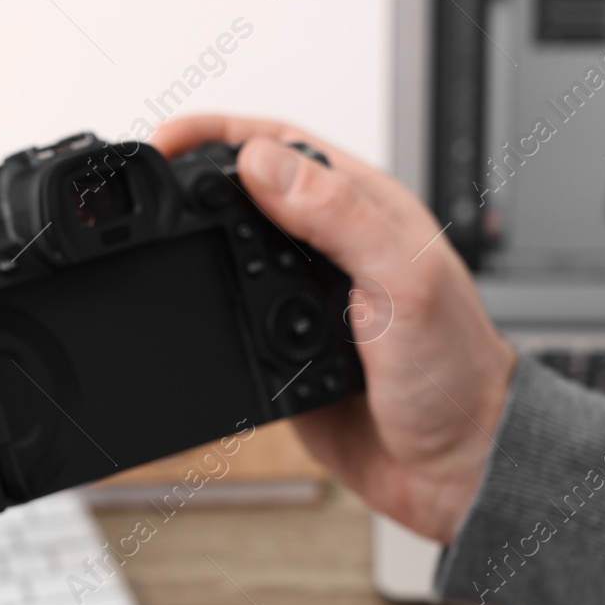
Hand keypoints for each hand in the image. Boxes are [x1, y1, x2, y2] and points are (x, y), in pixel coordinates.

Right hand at [152, 116, 516, 543]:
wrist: (454, 468)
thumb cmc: (456, 372)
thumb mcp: (404, 278)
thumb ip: (338, 216)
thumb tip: (260, 164)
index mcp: (368, 210)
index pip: (284, 147)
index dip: (221, 135)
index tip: (169, 141)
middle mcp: (335, 248)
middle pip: (247, 194)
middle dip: (193, 180)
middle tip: (148, 186)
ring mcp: (306, 301)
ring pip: (233, 254)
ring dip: (196, 244)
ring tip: (159, 236)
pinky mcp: (287, 352)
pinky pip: (233, 319)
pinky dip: (207, 308)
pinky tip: (192, 305)